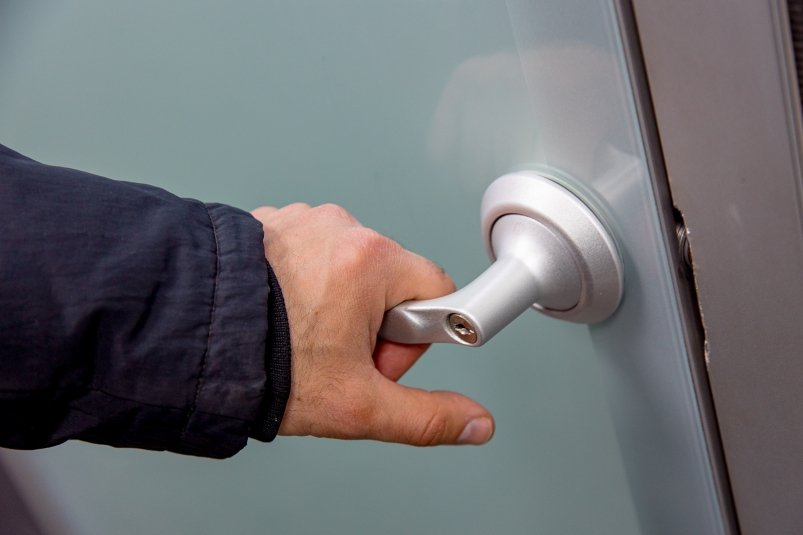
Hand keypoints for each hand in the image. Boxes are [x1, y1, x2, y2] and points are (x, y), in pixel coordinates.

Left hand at [251, 204, 493, 445]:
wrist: (188, 340)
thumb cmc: (265, 367)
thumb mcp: (358, 405)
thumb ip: (426, 416)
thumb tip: (473, 422)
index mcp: (373, 260)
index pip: (437, 291)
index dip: (413, 338)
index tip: (377, 354)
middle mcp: (341, 228)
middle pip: (394, 282)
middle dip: (373, 324)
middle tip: (333, 355)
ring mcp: (304, 220)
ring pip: (351, 269)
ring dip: (338, 303)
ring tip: (298, 335)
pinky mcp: (273, 222)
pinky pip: (312, 254)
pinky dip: (304, 283)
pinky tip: (280, 314)